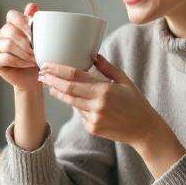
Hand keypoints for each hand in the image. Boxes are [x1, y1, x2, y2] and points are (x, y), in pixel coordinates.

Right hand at [0, 3, 39, 91]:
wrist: (34, 77)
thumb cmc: (39, 57)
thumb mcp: (42, 39)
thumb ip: (37, 23)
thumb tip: (32, 6)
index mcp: (11, 25)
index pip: (12, 16)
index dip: (22, 22)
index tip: (34, 33)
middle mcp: (0, 34)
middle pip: (9, 30)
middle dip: (25, 41)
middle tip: (36, 50)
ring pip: (7, 45)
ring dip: (24, 53)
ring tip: (34, 59)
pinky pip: (5, 58)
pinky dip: (19, 61)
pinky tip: (28, 64)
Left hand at [39, 54, 166, 147]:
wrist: (144, 130)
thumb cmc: (136, 103)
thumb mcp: (125, 81)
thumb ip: (107, 68)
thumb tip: (93, 55)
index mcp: (105, 90)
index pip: (75, 77)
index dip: (58, 71)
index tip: (47, 65)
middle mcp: (97, 104)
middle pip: (68, 90)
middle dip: (52, 81)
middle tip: (41, 74)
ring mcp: (94, 118)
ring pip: (71, 103)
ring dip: (59, 94)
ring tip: (50, 85)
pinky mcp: (92, 128)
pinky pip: (80, 114)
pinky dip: (77, 106)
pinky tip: (77, 102)